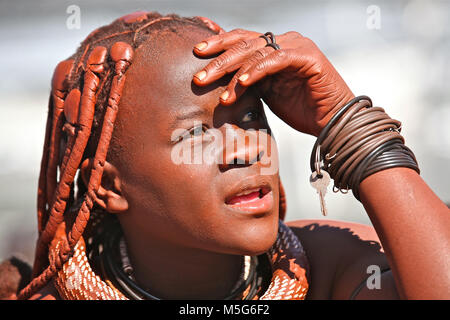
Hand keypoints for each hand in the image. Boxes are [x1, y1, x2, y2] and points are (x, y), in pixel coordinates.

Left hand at [193, 29, 354, 136]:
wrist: (331, 121)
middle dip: (218, 58)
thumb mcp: (266, 93)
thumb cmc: (300, 109)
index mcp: (273, 49)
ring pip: (256, 51)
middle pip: (244, 43)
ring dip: (231, 69)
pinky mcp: (307, 56)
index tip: (196, 53)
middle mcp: (284, 43)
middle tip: (199, 74)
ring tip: (212, 83)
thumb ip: (248, 82)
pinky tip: (242, 81)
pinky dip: (257, 70)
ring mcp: (296, 46)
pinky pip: (276, 59)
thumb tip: (220, 83)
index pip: (241, 41)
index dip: (218, 44)